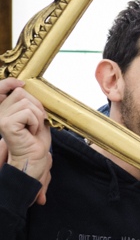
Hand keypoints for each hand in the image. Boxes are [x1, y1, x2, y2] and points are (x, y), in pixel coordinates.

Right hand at [0, 81, 51, 204]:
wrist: (35, 156)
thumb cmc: (36, 138)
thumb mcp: (35, 116)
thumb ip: (30, 102)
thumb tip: (27, 86)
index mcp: (4, 109)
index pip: (2, 87)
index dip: (10, 82)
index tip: (21, 82)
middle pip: (21, 93)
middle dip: (36, 106)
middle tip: (36, 121)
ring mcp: (1, 118)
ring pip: (26, 103)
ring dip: (37, 116)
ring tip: (32, 128)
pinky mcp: (6, 124)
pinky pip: (28, 113)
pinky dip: (35, 122)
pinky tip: (30, 132)